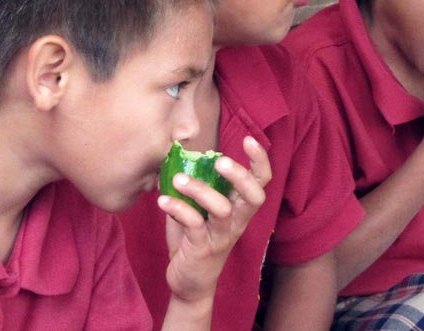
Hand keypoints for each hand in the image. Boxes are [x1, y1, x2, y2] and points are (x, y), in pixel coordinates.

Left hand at [160, 136, 270, 303]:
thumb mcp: (199, 211)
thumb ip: (196, 187)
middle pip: (254, 196)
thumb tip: (179, 156)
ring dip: (200, 190)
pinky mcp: (202, 250)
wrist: (190, 284)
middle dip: (240, 175)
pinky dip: (178, 209)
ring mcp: (221, 237)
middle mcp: (237, 222)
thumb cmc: (195, 240)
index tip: (249, 140)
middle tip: (220, 160)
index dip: (260, 161)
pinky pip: (194, 225)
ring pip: (222, 210)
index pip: (261, 182)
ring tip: (178, 179)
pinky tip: (162, 201)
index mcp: (240, 209)